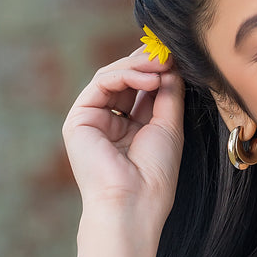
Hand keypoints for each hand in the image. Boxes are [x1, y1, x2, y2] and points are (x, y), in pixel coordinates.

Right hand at [61, 46, 184, 230]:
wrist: (134, 203)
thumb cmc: (154, 175)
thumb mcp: (168, 127)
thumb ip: (168, 94)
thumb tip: (171, 65)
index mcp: (129, 129)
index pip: (140, 90)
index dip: (157, 72)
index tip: (177, 59)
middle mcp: (108, 124)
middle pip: (125, 80)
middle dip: (147, 64)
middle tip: (168, 53)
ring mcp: (91, 120)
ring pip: (112, 77)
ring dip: (139, 66)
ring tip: (162, 64)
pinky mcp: (78, 119)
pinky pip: (101, 83)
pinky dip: (126, 75)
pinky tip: (149, 79)